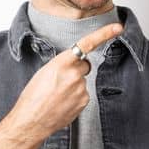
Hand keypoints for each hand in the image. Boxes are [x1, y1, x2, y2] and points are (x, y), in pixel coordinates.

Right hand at [6, 22, 123, 139]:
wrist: (31, 121)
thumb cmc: (32, 97)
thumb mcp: (43, 73)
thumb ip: (61, 65)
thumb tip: (72, 67)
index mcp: (61, 63)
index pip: (86, 44)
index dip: (104, 34)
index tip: (117, 28)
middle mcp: (74, 74)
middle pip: (84, 65)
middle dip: (76, 70)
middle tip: (60, 81)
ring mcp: (81, 89)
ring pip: (82, 81)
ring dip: (73, 86)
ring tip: (57, 96)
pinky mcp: (84, 101)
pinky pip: (83, 94)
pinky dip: (74, 97)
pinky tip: (62, 103)